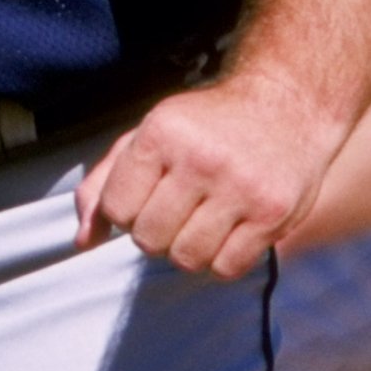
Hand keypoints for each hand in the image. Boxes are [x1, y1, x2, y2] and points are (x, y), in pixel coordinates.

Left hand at [75, 69, 344, 279]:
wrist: (288, 103)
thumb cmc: (204, 126)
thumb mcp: (148, 136)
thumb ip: (104, 186)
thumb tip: (83, 241)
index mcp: (161, 134)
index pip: (117, 210)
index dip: (127, 212)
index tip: (147, 196)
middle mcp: (200, 159)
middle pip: (149, 240)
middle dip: (155, 233)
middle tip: (176, 210)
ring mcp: (240, 188)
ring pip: (187, 259)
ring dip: (187, 249)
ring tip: (201, 221)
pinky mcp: (273, 213)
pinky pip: (227, 268)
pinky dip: (221, 260)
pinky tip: (228, 231)